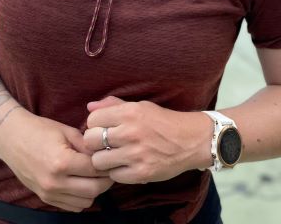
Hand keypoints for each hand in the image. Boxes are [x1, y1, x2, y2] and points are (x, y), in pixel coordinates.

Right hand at [0, 108, 113, 211]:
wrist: (11, 138)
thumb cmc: (40, 129)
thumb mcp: (66, 131)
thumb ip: (86, 145)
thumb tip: (105, 154)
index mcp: (62, 162)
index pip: (95, 169)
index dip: (107, 163)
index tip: (113, 157)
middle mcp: (55, 182)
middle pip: (93, 190)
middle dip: (105, 180)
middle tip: (109, 168)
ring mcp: (49, 193)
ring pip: (85, 202)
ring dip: (94, 190)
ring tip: (94, 175)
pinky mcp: (45, 199)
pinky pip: (72, 206)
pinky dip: (81, 197)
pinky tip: (81, 182)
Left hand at [84, 96, 212, 183]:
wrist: (190, 140)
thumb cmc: (163, 121)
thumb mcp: (140, 107)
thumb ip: (114, 106)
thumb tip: (89, 107)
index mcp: (129, 112)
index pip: (92, 119)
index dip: (94, 125)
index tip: (102, 128)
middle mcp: (130, 132)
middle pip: (91, 140)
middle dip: (94, 143)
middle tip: (104, 144)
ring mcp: (135, 154)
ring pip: (98, 161)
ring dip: (103, 160)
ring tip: (113, 156)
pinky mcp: (141, 173)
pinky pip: (113, 176)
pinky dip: (117, 172)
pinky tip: (125, 165)